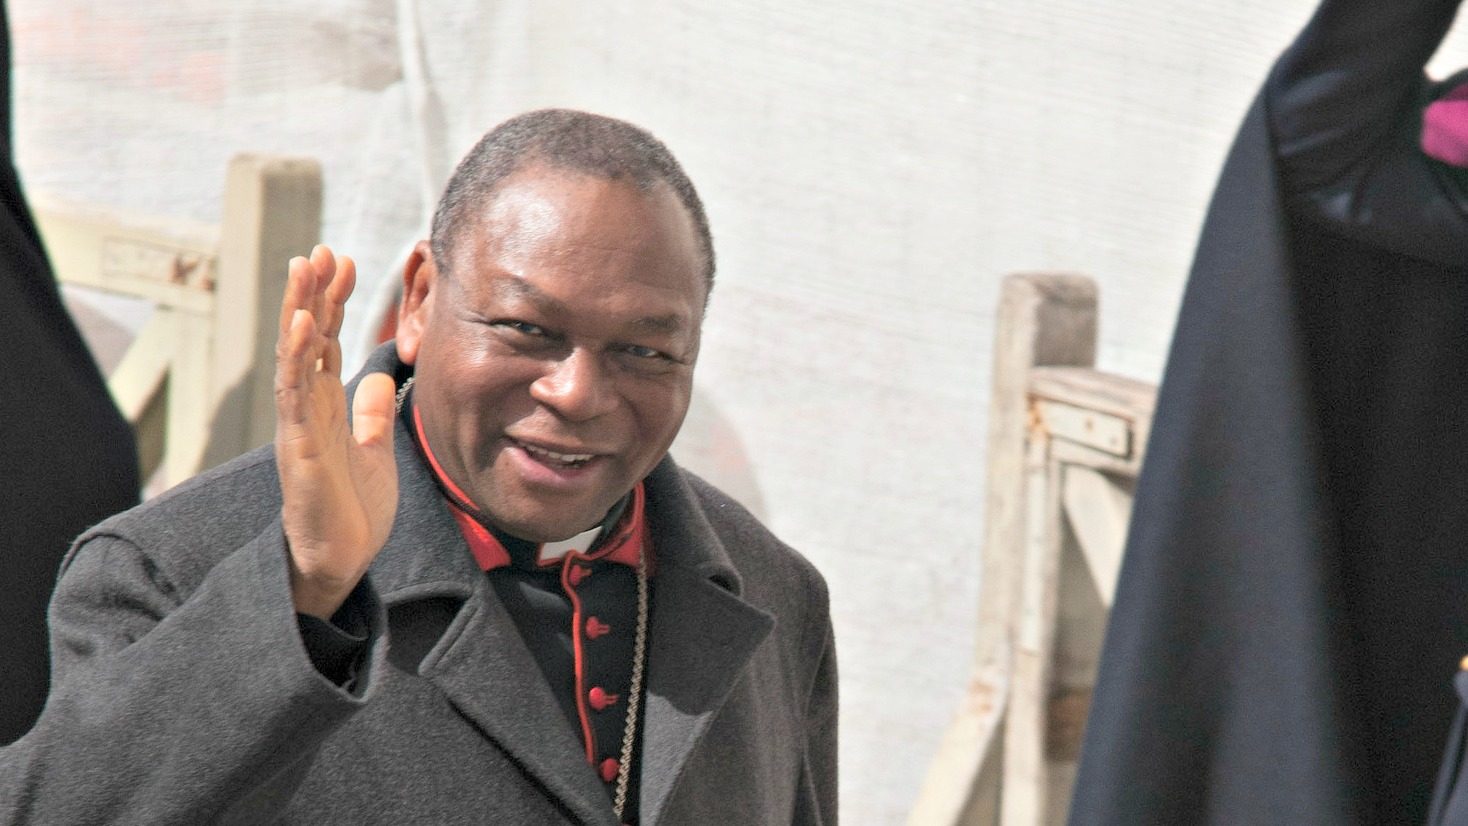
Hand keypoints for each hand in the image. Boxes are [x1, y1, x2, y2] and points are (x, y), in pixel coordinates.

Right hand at [274, 246, 398, 618]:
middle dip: (314, 293)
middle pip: (308, 339)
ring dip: (299, 310)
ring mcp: (300, 426)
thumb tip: (381, 379)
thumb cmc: (353, 511)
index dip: (333, 303)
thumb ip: (372, 415)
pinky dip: (297, 358)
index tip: (343, 262)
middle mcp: (308, 409)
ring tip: (304, 268)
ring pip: (295, 356)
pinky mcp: (298, 448)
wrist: (343, 560)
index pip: (327, 342)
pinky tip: (301, 325)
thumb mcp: (375, 451)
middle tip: (321, 248)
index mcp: (327, 407)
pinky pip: (295, 396)